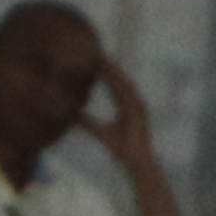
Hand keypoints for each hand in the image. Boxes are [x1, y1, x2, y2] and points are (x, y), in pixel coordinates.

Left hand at [88, 56, 162, 170]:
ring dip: (116, 73)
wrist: (136, 163)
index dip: (104, 74)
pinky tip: (115, 77)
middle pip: (120, 81)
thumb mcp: (101, 133)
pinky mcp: (141, 112)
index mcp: (125, 106)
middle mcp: (133, 103)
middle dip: (110, 68)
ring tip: (105, 60)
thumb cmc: (122, 149)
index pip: (113, 86)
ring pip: (125, 85)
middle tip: (98, 53)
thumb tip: (74, 117)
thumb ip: (90, 124)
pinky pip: (130, 95)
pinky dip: (123, 86)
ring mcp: (139, 107)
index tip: (93, 61)